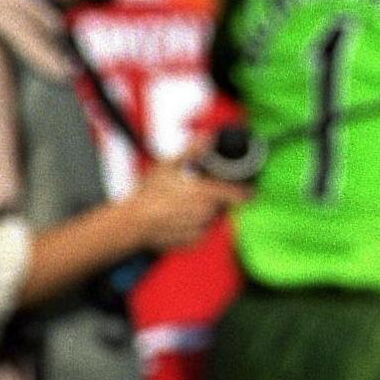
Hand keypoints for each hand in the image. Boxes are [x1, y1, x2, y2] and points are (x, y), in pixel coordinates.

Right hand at [125, 162, 246, 250]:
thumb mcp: (168, 165)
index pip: (239, 195)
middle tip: (196, 193)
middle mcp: (206, 214)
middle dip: (216, 199)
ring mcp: (200, 231)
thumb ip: (192, 150)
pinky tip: (179, 220)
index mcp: (205, 194)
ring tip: (183, 206)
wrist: (132, 223)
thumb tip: (209, 136)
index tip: (247, 190)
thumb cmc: (149, 193)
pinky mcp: (193, 244)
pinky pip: (202, 233)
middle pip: (223, 206)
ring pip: (212, 219)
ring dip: (205, 213)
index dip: (245, 192)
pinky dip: (195, 227)